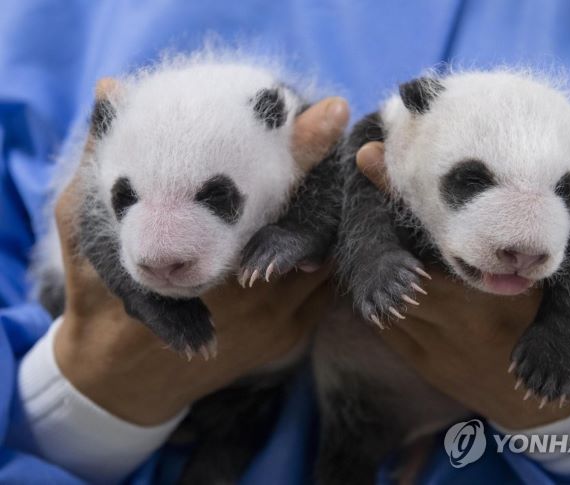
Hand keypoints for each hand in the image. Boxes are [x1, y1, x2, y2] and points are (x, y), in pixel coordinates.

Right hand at [54, 89, 348, 425]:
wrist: (123, 381)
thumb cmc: (100, 302)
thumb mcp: (87, 232)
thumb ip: (102, 164)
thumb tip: (111, 90)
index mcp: (214, 269)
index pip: (277, 202)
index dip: (304, 155)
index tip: (329, 114)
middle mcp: (257, 298)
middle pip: (315, 227)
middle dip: (321, 184)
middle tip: (323, 139)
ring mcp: (280, 321)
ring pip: (326, 258)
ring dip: (324, 220)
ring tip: (319, 179)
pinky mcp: (290, 337)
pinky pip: (324, 290)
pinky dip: (321, 256)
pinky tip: (309, 229)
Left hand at [356, 141, 569, 428]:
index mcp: (499, 290)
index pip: (435, 232)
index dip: (396, 194)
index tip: (371, 157)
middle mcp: (456, 319)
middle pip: (392, 259)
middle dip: (374, 216)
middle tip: (368, 174)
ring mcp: (433, 344)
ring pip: (381, 287)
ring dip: (372, 248)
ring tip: (369, 209)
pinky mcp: (421, 360)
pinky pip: (382, 318)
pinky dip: (379, 283)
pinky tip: (385, 257)